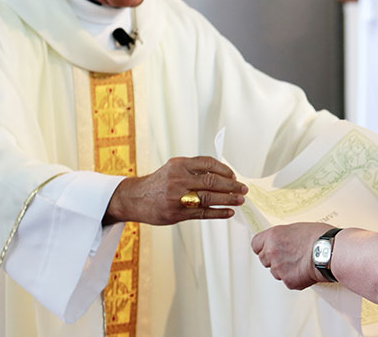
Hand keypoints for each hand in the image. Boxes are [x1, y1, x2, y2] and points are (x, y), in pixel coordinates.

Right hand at [104, 156, 246, 224]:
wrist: (134, 198)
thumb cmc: (158, 182)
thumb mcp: (173, 168)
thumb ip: (194, 169)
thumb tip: (223, 174)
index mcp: (179, 164)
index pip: (208, 163)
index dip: (224, 169)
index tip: (234, 175)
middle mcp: (178, 179)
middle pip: (211, 181)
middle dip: (231, 185)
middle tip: (243, 188)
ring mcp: (177, 197)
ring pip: (209, 198)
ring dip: (228, 199)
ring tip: (240, 200)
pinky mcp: (177, 213)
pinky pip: (203, 213)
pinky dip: (218, 213)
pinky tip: (229, 212)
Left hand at [252, 222, 331, 289]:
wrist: (330, 251)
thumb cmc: (319, 237)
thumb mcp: (296, 228)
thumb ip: (283, 236)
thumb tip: (280, 241)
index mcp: (273, 236)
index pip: (255, 244)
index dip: (263, 246)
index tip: (267, 247)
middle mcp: (272, 252)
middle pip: (264, 259)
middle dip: (274, 259)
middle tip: (288, 255)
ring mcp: (279, 268)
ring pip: (276, 272)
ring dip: (284, 269)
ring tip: (300, 262)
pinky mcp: (288, 281)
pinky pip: (287, 281)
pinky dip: (295, 277)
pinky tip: (305, 270)